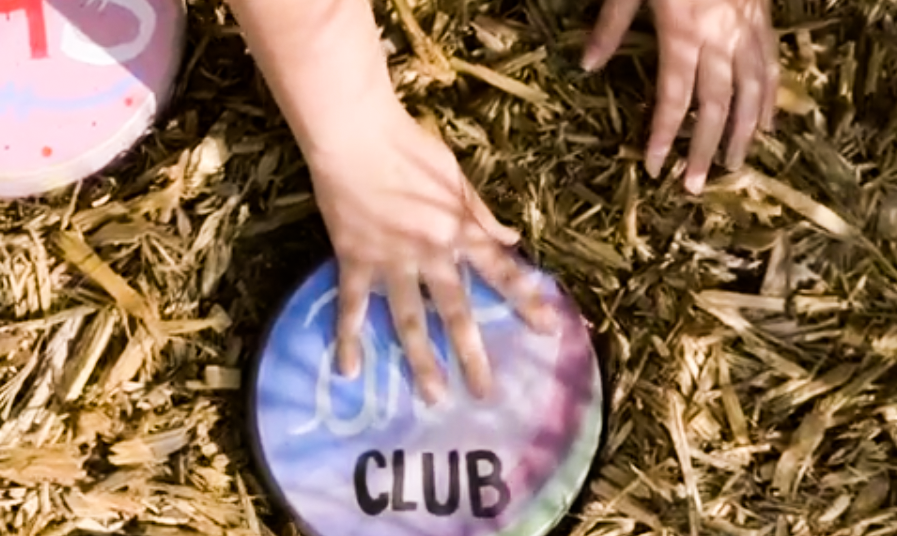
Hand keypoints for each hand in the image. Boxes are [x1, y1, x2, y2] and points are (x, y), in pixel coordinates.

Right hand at [306, 106, 560, 404]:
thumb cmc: (409, 145)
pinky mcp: (355, 259)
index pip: (501, 271)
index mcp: (460, 230)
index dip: (526, 300)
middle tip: (484, 393)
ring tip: (432, 397)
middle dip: (473, 354)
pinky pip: (353, 305)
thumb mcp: (456, 176)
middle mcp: (430, 254)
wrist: (355, 136)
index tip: (548, 329)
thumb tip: (512, 239)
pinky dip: (348, 337)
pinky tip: (347, 370)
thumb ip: (482, 213)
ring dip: (421, 361)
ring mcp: (391, 261)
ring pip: (410, 320)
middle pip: (456, 311)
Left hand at [582, 0, 776, 193]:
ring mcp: (746, 30)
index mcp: (683, 31)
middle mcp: (719, 38)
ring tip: (734, 165)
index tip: (654, 168)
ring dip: (743, 132)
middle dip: (705, 149)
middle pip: (716, 104)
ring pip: (751, 91)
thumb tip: (586, 65)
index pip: (674, 96)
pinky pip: (771, 64)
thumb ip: (611, 24)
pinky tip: (766, 123)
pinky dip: (769, 97)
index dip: (664, 135)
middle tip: (695, 186)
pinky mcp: (764, 18)